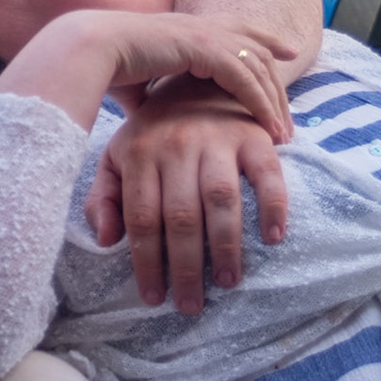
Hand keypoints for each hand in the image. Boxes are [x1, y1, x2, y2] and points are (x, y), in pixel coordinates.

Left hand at [86, 75, 289, 313]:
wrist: (195, 77)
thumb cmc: (152, 131)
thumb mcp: (116, 155)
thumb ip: (106, 196)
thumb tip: (106, 240)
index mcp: (140, 154)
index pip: (141, 218)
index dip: (147, 262)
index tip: (154, 298)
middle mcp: (177, 146)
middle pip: (180, 217)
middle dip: (185, 266)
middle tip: (192, 304)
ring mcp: (217, 139)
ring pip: (220, 200)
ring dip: (225, 245)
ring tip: (228, 281)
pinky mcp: (252, 134)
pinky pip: (266, 174)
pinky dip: (274, 205)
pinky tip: (274, 237)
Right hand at [90, 12, 294, 142]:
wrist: (91, 50)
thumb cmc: (107, 69)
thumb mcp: (141, 85)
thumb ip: (155, 100)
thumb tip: (151, 120)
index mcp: (190, 28)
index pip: (239, 30)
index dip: (265, 39)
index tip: (287, 52)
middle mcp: (203, 26)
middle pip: (257, 50)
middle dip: (277, 83)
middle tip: (289, 118)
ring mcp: (205, 34)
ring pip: (257, 66)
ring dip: (273, 102)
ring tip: (283, 133)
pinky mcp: (204, 48)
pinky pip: (244, 78)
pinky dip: (259, 103)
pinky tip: (269, 127)